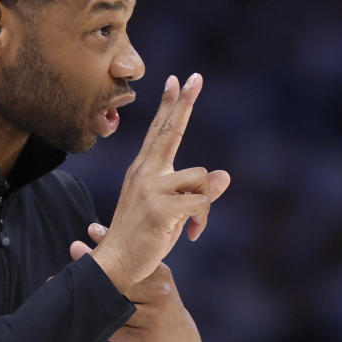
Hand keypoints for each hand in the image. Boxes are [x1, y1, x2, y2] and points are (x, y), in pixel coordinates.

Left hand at [71, 224, 204, 341]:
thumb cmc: (160, 308)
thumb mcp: (154, 283)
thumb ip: (130, 261)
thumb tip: (93, 230)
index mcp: (160, 275)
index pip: (131, 257)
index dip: (108, 244)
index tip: (90, 231)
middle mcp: (157, 293)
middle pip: (118, 279)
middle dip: (92, 267)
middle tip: (72, 251)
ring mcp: (150, 318)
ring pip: (110, 305)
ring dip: (84, 297)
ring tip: (59, 285)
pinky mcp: (141, 340)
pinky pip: (111, 330)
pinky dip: (93, 323)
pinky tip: (76, 315)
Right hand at [87, 73, 229, 294]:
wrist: (116, 263)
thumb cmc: (145, 237)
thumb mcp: (174, 211)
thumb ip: (196, 191)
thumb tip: (225, 175)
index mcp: (144, 170)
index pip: (160, 131)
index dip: (169, 105)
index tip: (176, 79)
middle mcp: (144, 172)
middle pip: (169, 130)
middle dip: (183, 103)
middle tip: (195, 77)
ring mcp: (151, 188)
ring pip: (200, 177)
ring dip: (205, 204)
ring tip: (194, 226)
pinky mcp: (161, 207)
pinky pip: (202, 202)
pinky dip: (203, 219)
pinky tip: (193, 234)